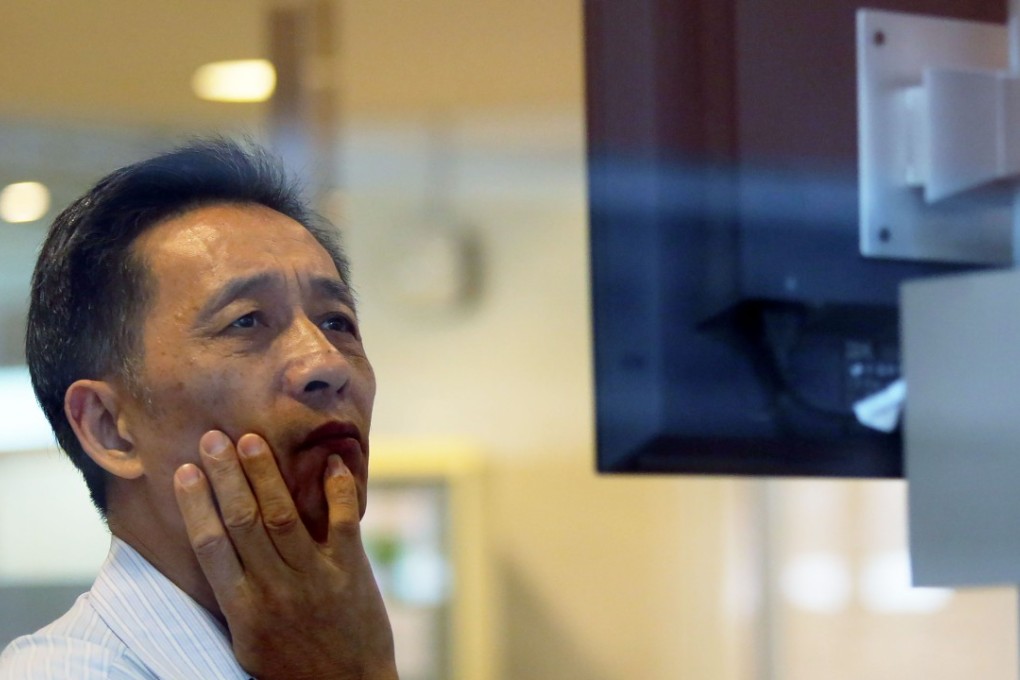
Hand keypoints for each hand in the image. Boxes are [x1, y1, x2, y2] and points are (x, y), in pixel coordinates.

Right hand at [173, 430, 397, 679]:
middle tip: (213, 437)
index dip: (196, 505)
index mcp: (242, 609)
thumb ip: (234, 596)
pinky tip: (332, 462)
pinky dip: (338, 491)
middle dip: (225, 476)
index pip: (210, 547)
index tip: (184, 471)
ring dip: (266, 474)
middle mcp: (274, 591)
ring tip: (251, 440)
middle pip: (242, 521)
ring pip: (283, 516)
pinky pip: (343, 523)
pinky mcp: (351, 573)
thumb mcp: (247, 640)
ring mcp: (314, 580)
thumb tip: (213, 548)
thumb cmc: (291, 666)